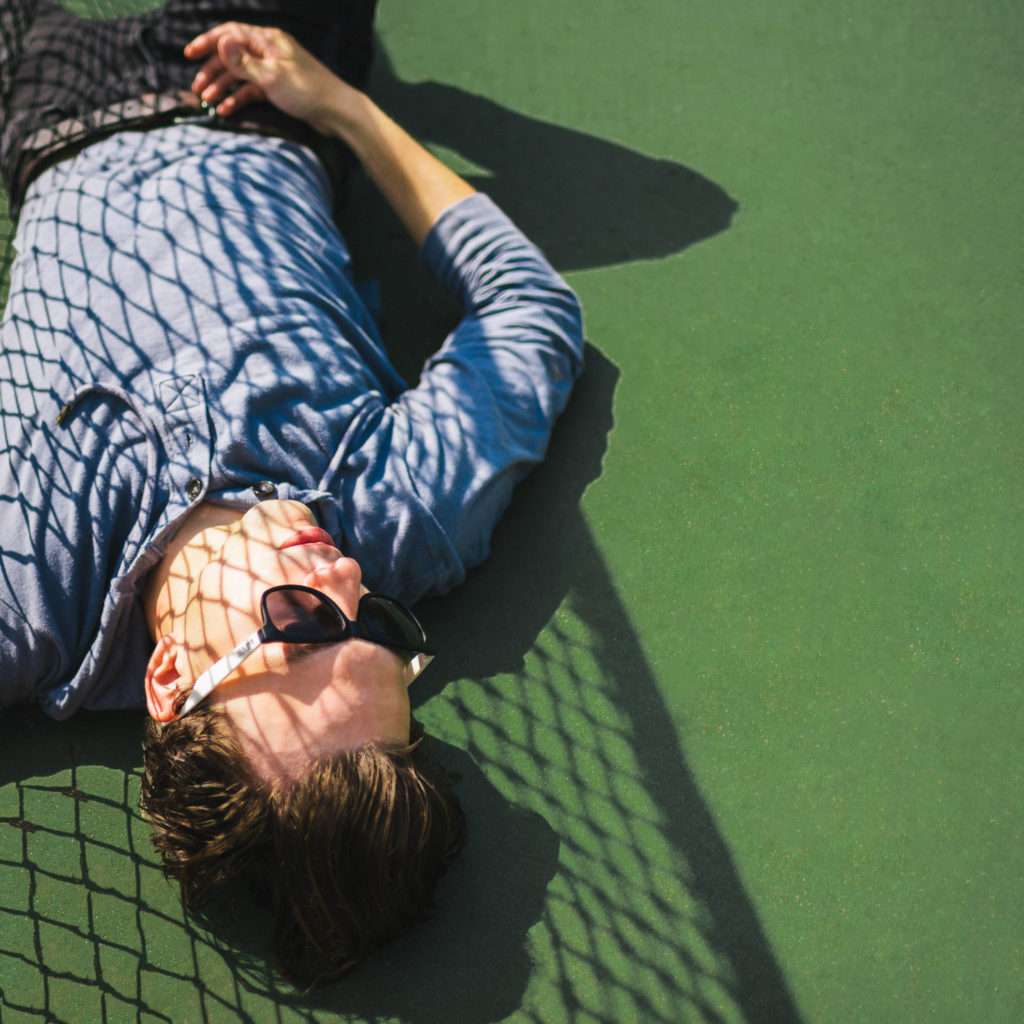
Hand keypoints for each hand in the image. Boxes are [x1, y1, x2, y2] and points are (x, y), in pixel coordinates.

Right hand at [184, 23, 351, 131]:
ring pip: (241, 75)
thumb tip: (220, 41)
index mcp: (268, 41)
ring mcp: (274, 70)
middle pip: (232, 56)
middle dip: (212, 71)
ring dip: (223, 87)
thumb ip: (244, 62)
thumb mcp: (272, 77)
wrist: (338, 113)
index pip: (231, 34)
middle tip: (196, 88)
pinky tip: (227, 110)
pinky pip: (252, 90)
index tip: (190, 54)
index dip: (208, 43)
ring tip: (207, 101)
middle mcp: (269, 52)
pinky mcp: (279, 88)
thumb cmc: (309, 92)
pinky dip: (239, 98)